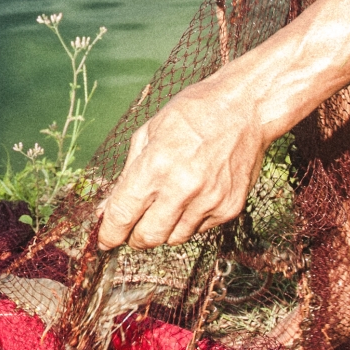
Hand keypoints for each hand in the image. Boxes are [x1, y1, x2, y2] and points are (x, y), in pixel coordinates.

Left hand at [98, 70, 268, 249]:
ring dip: (164, 229)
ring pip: (174, 238)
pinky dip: (190, 221)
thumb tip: (107, 210)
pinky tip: (193, 197)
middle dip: (135, 237)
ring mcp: (209, 201)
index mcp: (156, 166)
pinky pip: (200, 230)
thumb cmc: (193, 114)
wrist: (245, 109)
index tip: (104, 240)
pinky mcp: (229, 208)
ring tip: (168, 204)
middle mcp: (182, 188)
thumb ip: (126, 174)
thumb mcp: (148, 132)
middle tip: (133, 228)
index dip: (109, 234)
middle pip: (148, 238)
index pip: (122, 216)